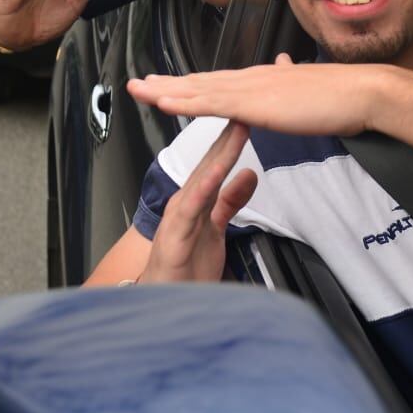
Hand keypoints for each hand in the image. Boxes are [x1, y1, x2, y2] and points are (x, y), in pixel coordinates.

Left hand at [127, 54, 384, 137]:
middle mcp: (252, 78)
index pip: (219, 81)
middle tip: (138, 83)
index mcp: (264, 77)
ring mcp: (252, 89)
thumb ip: (292, 75)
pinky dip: (185, 102)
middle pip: (201, 81)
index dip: (191, 82)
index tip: (168, 82)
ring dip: (166, 90)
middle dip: (168, 83)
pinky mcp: (256, 104)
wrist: (362, 92)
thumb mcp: (309, 85)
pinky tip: (165, 102)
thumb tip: (285, 63)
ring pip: (199, 90)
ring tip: (139, 90)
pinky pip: (213, 104)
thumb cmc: (343, 96)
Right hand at [140, 121, 257, 282]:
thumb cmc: (185, 267)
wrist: (163, 302)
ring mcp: (178, 219)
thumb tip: (249, 175)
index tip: (247, 116)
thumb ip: (230, 201)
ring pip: (200, 181)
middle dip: (226, 137)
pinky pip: (191, 210)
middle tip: (243, 110)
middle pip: (208, 165)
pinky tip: (216, 174)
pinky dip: (203, 190)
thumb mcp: (216, 228)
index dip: (231, 140)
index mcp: (195, 200)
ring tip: (235, 133)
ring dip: (218, 155)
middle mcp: (185, 203)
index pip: (215, 164)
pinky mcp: (175, 237)